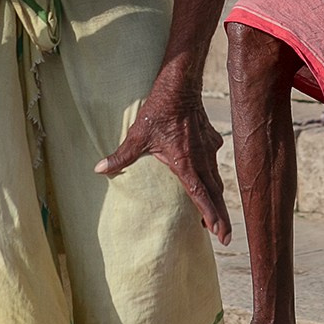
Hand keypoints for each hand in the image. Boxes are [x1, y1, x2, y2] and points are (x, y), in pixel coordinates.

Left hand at [95, 85, 230, 245]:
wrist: (180, 85)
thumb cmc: (159, 110)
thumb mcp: (138, 134)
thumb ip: (121, 156)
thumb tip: (99, 169)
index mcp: (185, 162)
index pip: (200, 194)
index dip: (210, 214)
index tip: (218, 232)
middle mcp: (201, 159)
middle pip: (214, 194)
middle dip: (221, 217)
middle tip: (225, 237)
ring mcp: (209, 149)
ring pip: (216, 180)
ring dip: (217, 199)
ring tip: (217, 217)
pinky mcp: (212, 140)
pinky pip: (214, 162)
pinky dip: (213, 175)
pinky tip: (209, 177)